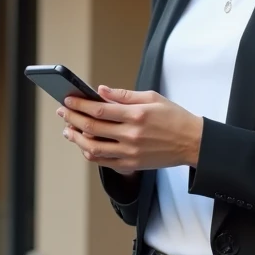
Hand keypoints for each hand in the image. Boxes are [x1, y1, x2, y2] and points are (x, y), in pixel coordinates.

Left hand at [58, 86, 203, 172]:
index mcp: (137, 115)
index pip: (99, 109)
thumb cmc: (173, 117)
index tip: (67, 99)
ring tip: (68, 130)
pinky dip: (90, 153)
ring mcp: (131, 152)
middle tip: (63, 112)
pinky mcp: (132, 164)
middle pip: (91, 128)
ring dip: (76, 139)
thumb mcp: (152, 98)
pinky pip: (103, 161)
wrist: (192, 142)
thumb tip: (100, 90)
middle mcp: (132, 135)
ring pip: (93, 148)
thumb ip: (124, 95)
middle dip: (72, 118)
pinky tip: (84, 144)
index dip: (79, 104)